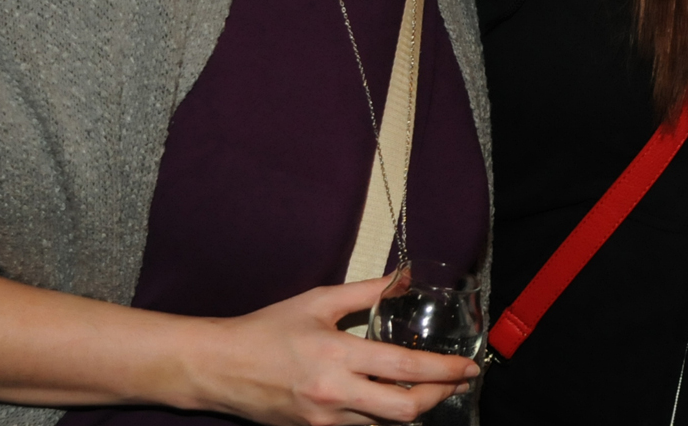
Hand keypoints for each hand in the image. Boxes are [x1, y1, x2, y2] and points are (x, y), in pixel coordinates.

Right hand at [190, 278, 478, 425]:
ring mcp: (323, 420)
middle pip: (403, 410)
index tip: (469, 367)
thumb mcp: (318, 301)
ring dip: (413, 411)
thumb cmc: (266, 330)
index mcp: (336, 356)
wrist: (218, 368)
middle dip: (438, 397)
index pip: (405, 369)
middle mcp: (334, 394)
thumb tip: (407, 276)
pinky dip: (383, 420)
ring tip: (431, 392)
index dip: (444, 370)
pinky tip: (393, 405)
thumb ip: (368, 291)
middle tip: (456, 382)